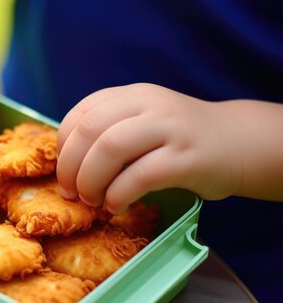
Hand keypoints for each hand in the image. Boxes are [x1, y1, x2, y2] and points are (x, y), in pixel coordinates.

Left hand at [56, 83, 247, 213]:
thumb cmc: (179, 140)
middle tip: (71, 192)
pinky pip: (140, 176)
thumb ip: (110, 131)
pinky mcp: (188, 158)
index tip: (65, 171)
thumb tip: (67, 167)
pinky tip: (116, 206)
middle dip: (70, 166)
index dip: (63, 146)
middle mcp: (149, 105)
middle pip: (90, 130)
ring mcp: (170, 129)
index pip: (81, 114)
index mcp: (132, 95)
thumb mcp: (143, 122)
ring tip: (92, 200)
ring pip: (110, 149)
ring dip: (90, 181)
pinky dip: (118, 195)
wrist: (239, 143)